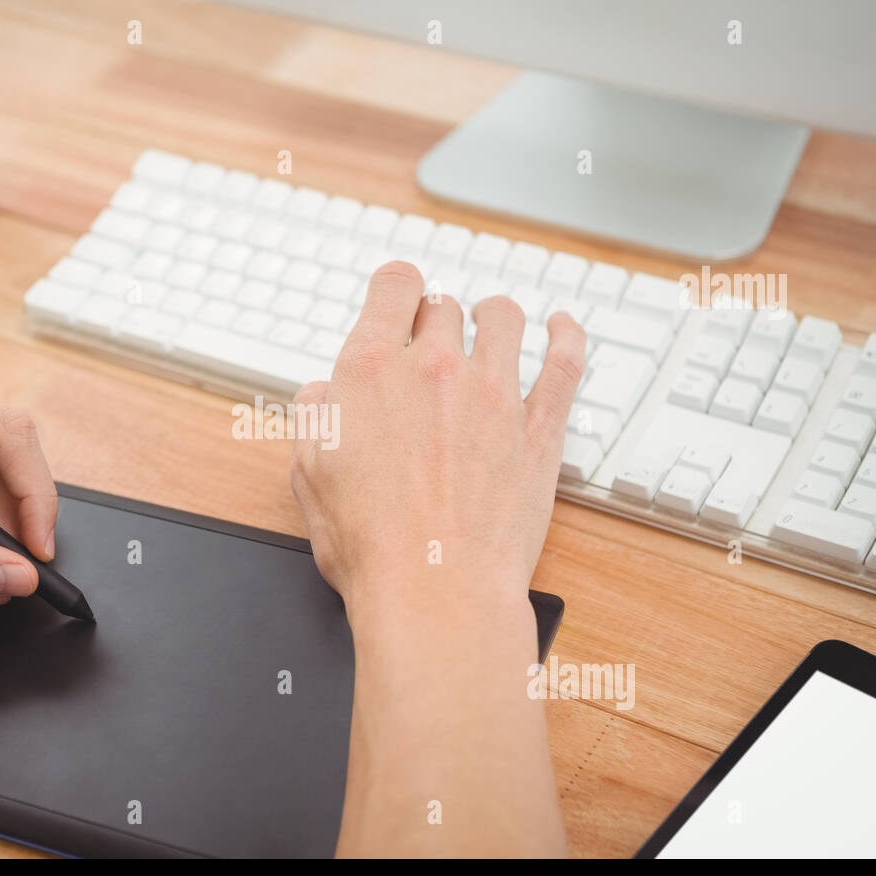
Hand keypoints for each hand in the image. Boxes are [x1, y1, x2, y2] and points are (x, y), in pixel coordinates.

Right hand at [291, 261, 584, 619]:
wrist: (434, 590)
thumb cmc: (370, 545)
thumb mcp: (309, 474)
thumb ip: (315, 416)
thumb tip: (324, 392)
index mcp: (369, 371)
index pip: (393, 285)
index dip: (395, 287)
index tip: (399, 297)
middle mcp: (433, 368)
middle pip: (443, 306)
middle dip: (433, 319)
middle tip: (432, 343)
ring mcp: (493, 393)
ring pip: (503, 318)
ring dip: (493, 316)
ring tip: (490, 324)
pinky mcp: (539, 427)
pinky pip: (565, 359)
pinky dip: (566, 333)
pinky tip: (561, 327)